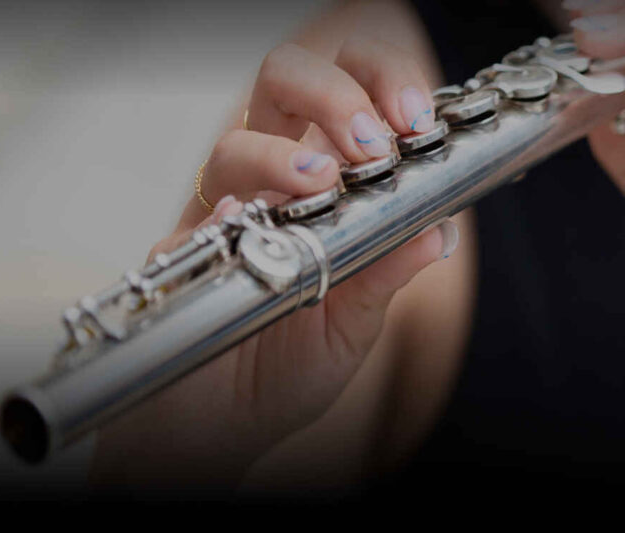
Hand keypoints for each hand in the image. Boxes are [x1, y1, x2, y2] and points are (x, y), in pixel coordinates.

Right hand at [91, 39, 456, 488]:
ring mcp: (225, 212)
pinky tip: (244, 221)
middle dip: (332, 92)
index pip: (350, 95)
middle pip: (286, 84)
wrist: (222, 429)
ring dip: (282, 153)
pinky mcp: (185, 250)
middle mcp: (273, 185)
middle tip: (370, 142)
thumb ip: (388, 271)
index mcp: (326, 187)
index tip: (413, 120)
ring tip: (317, 185)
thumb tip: (438, 230)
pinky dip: (227, 205)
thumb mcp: (355, 323)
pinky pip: (198, 209)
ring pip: (237, 140)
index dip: (381, 83)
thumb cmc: (288, 371)